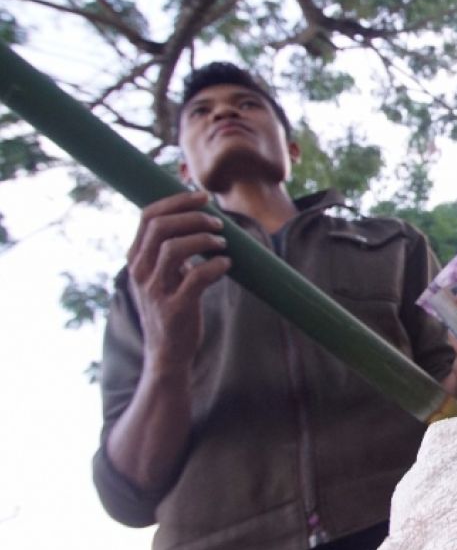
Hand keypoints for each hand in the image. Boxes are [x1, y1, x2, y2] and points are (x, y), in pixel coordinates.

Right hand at [126, 190, 230, 375]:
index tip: (203, 196)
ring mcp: (155, 291)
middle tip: (218, 223)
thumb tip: (200, 216)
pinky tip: (227, 265)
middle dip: (194, 217)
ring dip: (204, 239)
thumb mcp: (164, 274)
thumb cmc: (172, 306)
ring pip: (175, 248)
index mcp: (136, 259)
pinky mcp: (175, 308)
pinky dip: (216, 266)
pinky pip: (196, 278)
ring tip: (222, 244)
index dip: (177, 200)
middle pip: (161, 226)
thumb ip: (172, 248)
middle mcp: (140, 272)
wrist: (167, 352)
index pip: (148, 216)